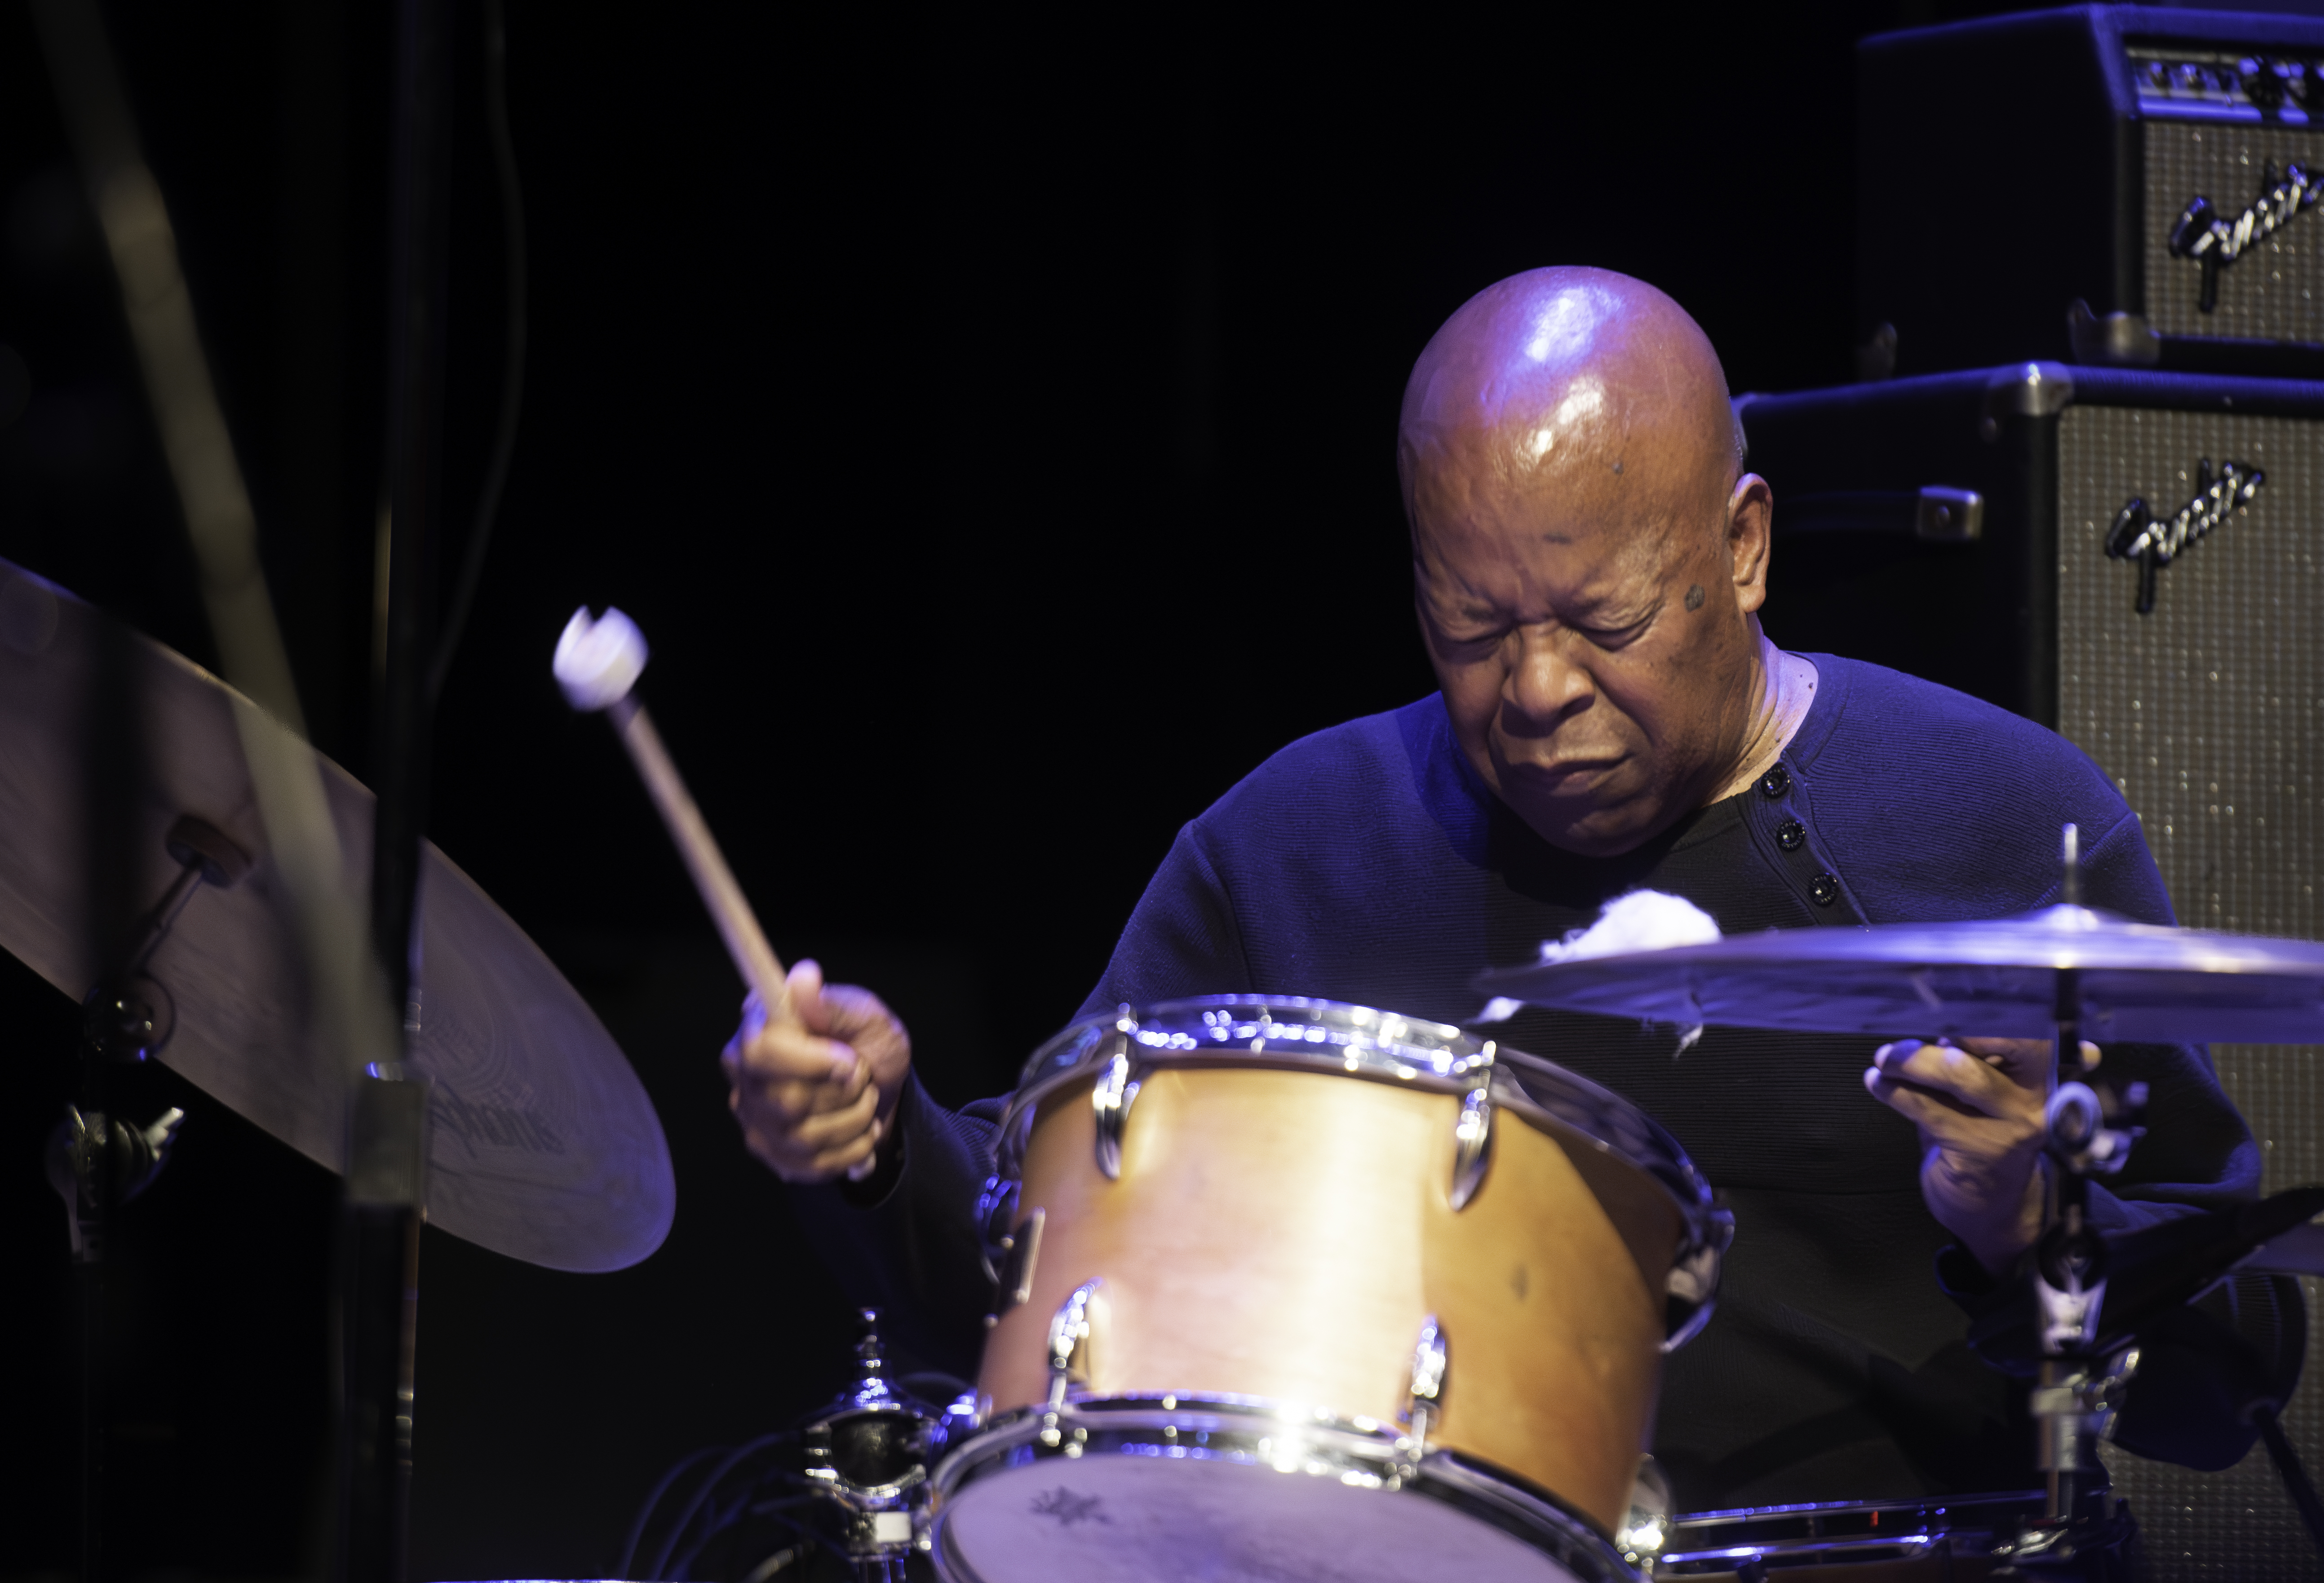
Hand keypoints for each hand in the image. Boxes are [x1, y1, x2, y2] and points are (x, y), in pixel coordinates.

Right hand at [722, 959, 911, 1183]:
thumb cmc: (867, 1044)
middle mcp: (744, 1075)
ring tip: (865, 1100)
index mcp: (757, 1029)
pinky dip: (853, 1150)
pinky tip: (861, 1131)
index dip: (809, 1062)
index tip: (847, 1060)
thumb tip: (803, 979)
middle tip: (861, 1076)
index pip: (760, 1051)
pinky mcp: (772, 1154)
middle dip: (842, 1092)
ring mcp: (754, 1118)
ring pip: (803, 1138)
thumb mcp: (866, 1014)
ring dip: (854, 1120)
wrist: (881, 1090)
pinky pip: (813, 1167)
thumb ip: (834, 1001)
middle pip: (784, 1100)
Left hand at [1863, 1037, 2099, 1274]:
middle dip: (1953, 1031)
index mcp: (2049, 1076)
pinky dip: (1896, 1092)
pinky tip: (1879, 1085)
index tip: (1950, 1005)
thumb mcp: (1985, 1094)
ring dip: (1913, 1062)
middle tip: (1909, 1039)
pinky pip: (1931, 1109)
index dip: (1993, 1015)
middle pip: (2006, 1044)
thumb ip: (1972, 1059)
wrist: (1992, 1206)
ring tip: (1884, 1061)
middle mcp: (2043, 1098)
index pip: (2034, 1032)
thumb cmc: (1982, 1137)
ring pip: (1962, 1074)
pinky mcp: (1984, 1151)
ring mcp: (2017, 1126)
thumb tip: (1938, 1026)